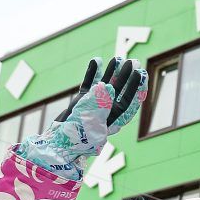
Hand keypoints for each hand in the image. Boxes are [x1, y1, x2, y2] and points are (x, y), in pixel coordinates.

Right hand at [16, 57, 147, 179]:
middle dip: (127, 77)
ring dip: (112, 72)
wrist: (58, 141)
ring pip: (106, 85)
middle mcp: (106, 111)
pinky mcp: (81, 102)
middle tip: (134, 62)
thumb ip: (101, 102)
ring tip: (117, 58)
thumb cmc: (77, 135)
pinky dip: (92, 73)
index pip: (130, 101)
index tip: (142, 74)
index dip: (137, 88)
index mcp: (114, 119)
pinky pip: (89, 84)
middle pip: (120, 91)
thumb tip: (110, 86)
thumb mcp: (91, 119)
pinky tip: (96, 60)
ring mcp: (94, 106)